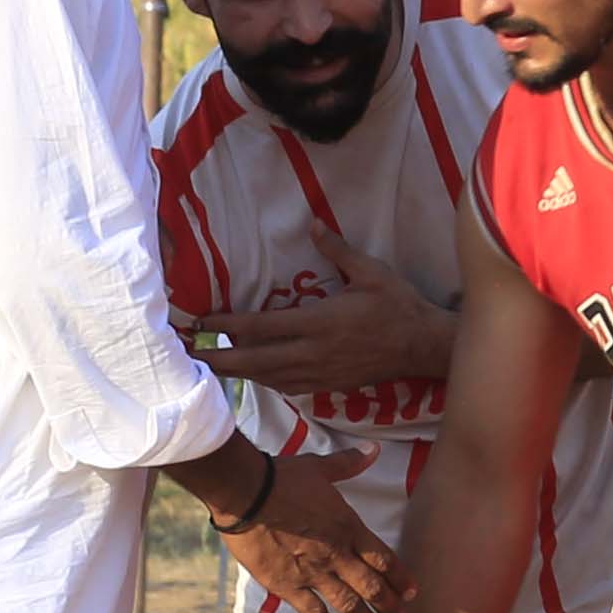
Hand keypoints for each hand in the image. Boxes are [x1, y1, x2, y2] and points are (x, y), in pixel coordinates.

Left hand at [183, 277, 456, 396]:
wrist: (424, 346)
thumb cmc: (399, 306)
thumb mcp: (372, 272)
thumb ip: (338, 251)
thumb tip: (314, 225)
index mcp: (318, 322)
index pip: (260, 326)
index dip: (226, 325)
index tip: (202, 322)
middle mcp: (312, 352)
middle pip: (253, 360)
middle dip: (217, 358)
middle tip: (188, 354)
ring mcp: (319, 373)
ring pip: (266, 377)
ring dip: (236, 372)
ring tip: (211, 366)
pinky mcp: (328, 385)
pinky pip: (286, 387)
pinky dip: (264, 381)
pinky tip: (253, 376)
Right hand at [218, 445, 406, 612]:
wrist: (245, 493)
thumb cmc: (282, 478)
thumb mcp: (320, 467)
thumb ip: (348, 463)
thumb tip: (372, 450)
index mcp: (349, 528)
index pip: (384, 559)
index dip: (400, 577)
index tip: (411, 592)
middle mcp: (336, 555)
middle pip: (372, 586)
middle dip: (389, 605)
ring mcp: (312, 572)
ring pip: (348, 603)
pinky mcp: (285, 584)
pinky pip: (309, 610)